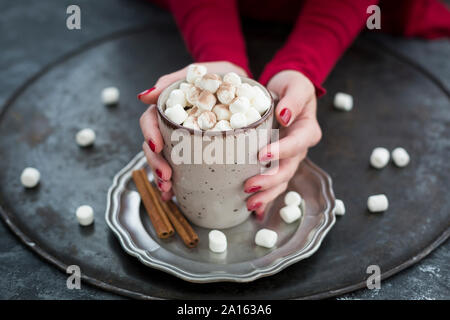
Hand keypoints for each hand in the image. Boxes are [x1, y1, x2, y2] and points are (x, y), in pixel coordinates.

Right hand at [138, 61, 246, 200]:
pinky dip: (176, 182)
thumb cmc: (222, 74)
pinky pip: (182, 168)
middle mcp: (173, 124)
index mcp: (171, 107)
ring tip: (168, 188)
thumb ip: (174, 80)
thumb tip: (144, 96)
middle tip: (166, 176)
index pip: (150, 120)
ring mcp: (184, 138)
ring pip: (164, 159)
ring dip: (161, 176)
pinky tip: (174, 193)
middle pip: (153, 144)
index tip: (156, 146)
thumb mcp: (201, 70)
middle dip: (156, 162)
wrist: (246, 85)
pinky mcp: (197, 150)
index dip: (149, 133)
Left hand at [244, 70, 321, 215]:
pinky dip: (265, 197)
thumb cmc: (292, 86)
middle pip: (288, 169)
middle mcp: (300, 149)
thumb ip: (293, 99)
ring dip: (267, 194)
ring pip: (281, 181)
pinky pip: (273, 182)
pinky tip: (254, 210)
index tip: (262, 155)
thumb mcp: (296, 85)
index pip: (296, 144)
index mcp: (307, 131)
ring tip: (250, 203)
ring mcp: (289, 158)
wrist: (286, 91)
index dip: (281, 151)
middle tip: (249, 186)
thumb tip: (284, 116)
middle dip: (270, 181)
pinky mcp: (277, 163)